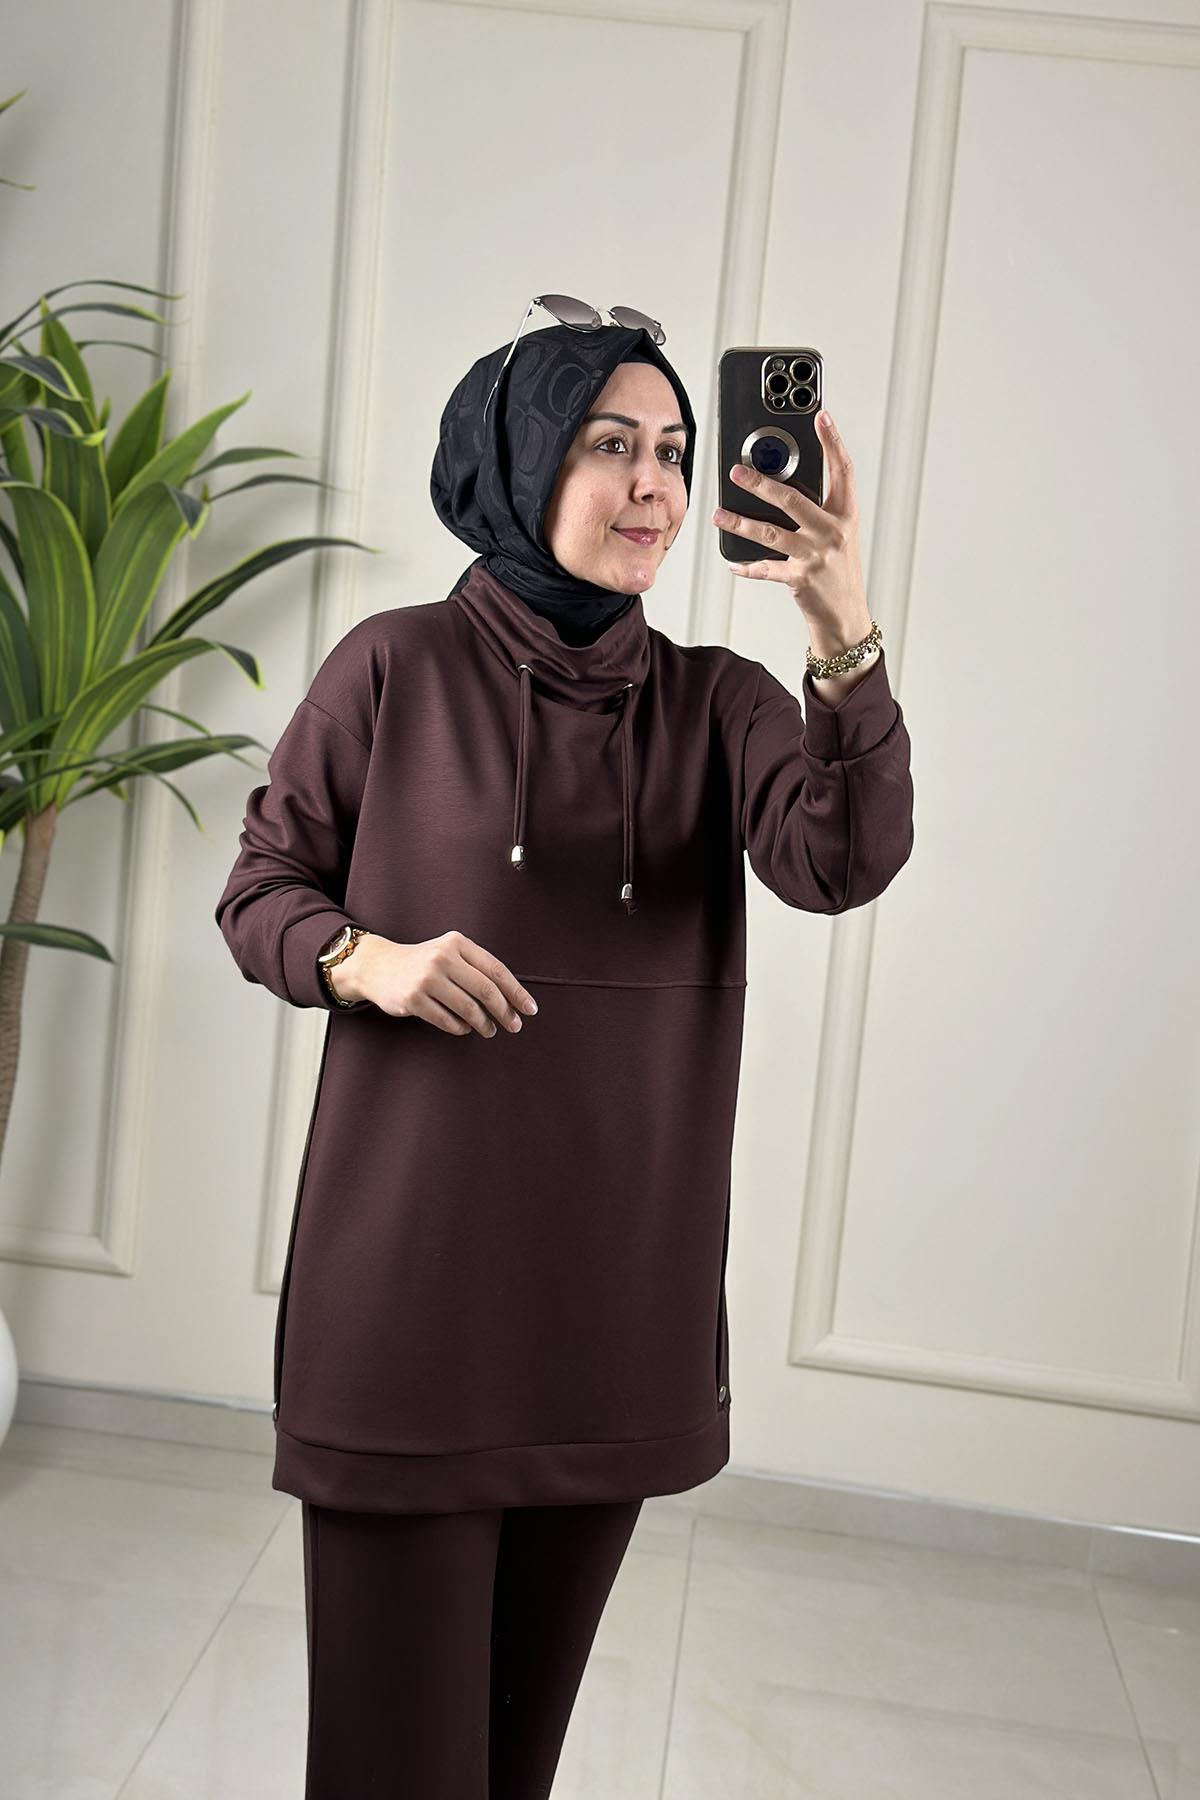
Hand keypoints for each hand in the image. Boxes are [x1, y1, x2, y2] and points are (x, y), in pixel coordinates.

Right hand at [340, 931, 538, 1037]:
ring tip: (490, 1030)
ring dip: (484, 1024)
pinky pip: (447, 1021)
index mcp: (457, 943)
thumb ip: (476, 967)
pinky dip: (461, 1028)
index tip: (530, 1009)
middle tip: (514, 1026)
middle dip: (505, 1012)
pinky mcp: (413, 999)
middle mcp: (442, 958)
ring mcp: (426, 979)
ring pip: (468, 1009)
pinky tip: (465, 1028)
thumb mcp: (449, 952)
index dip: (516, 992)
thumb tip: (512, 997)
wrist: (378, 966)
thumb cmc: (423, 962)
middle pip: (486, 991)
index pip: (496, 969)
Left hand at [711, 411, 871, 644]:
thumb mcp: (837, 535)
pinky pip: (766, 568)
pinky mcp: (800, 578)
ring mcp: (816, 555)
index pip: (842, 471)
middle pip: (793, 499)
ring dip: (741, 522)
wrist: (846, 615)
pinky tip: (732, 562)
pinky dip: (746, 566)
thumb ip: (818, 509)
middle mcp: (833, 532)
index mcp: (846, 515)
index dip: (833, 442)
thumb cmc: (839, 571)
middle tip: (736, 471)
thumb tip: (780, 485)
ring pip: (771, 533)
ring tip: (720, 514)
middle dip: (761, 483)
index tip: (821, 417)